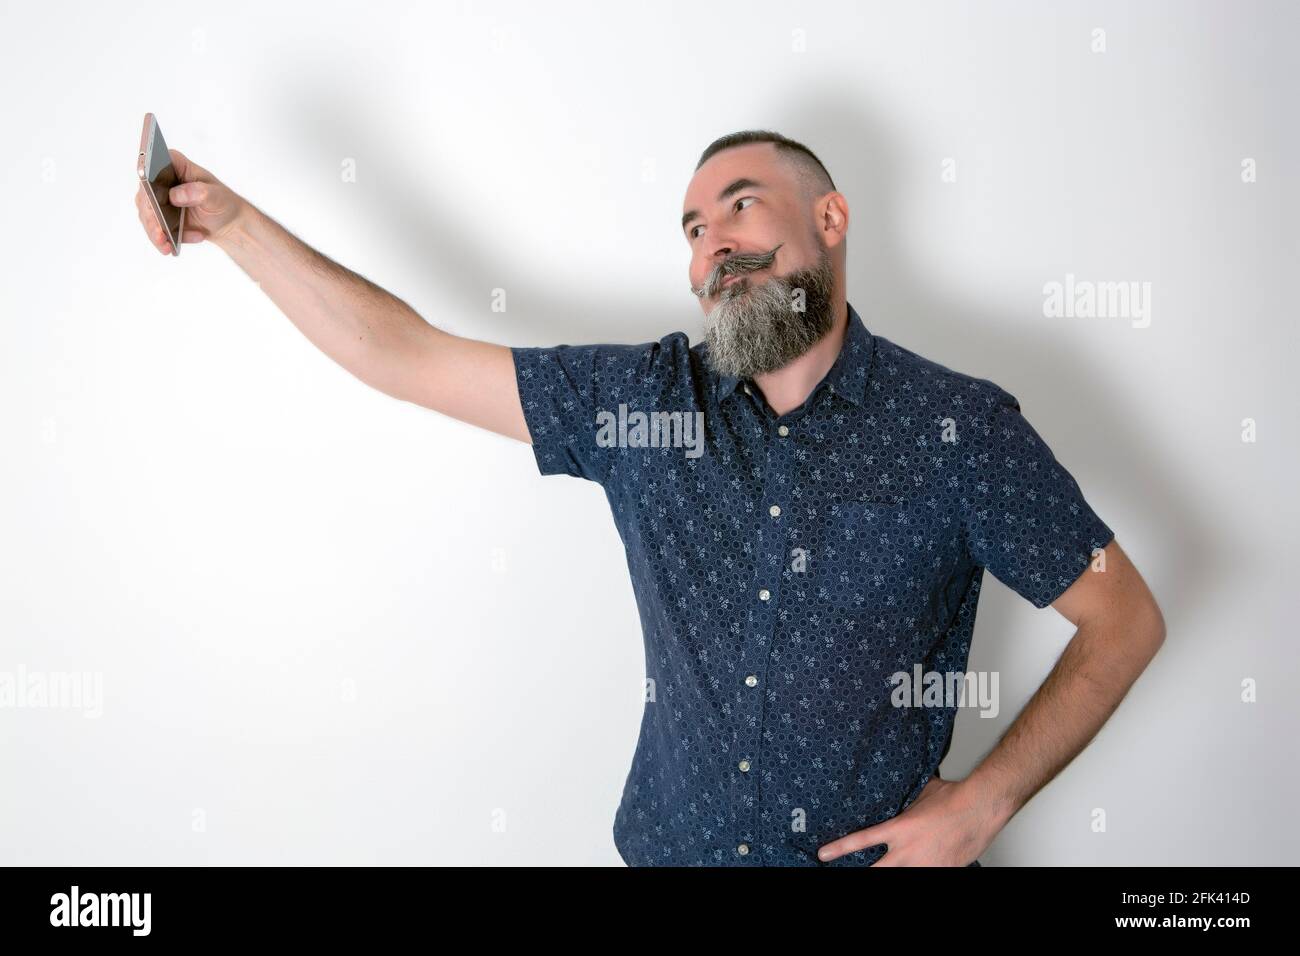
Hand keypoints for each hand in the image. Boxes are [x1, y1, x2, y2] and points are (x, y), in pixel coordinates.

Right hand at [135, 149, 244, 253]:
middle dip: (151, 213)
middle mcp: (159, 180)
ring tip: (165, 244)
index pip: (155, 161)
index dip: (147, 172)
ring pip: (146, 215)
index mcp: (175, 165)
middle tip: (158, 228)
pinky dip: (164, 240)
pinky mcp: (158, 219)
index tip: (147, 187)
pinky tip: (173, 247)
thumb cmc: (222, 202)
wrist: (227, 223)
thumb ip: (199, 192)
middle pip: (146, 193)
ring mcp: (156, 200)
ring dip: (155, 232)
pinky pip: (154, 230)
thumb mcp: (216, 195)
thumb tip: (175, 195)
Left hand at [816, 774, 1005, 865]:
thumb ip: (903, 801)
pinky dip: (922, 872)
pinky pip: (927, 878)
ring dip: (893, 873)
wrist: (981, 808)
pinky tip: (922, 867)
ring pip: (898, 878)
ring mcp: (925, 865)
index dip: (838, 849)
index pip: (860, 841)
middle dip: (859, 874)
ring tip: (893, 867)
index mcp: (899, 830)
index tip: (823, 855)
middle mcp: (908, 852)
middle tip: (846, 874)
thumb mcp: (919, 795)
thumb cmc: (953, 798)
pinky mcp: (943, 873)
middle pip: (874, 872)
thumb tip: (895, 795)